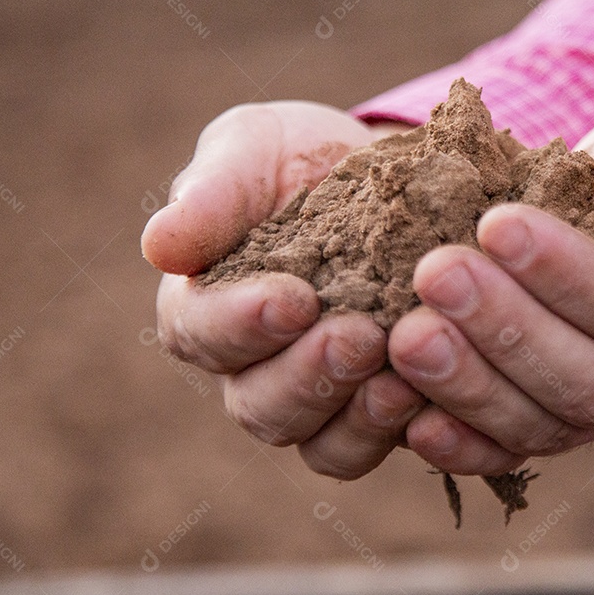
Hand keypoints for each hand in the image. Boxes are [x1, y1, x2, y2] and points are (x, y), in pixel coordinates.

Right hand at [142, 103, 424, 479]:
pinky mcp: (375, 412)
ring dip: (356, 418)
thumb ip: (215, 190)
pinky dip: (401, 432)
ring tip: (402, 380)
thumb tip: (160, 246)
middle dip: (309, 377)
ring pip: (317, 441)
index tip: (293, 299)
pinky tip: (433, 400)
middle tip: (361, 338)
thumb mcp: (257, 148)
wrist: (397, 178)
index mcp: (207, 305)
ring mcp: (318, 398)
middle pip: (259, 405)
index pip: (200, 332)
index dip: (241, 326)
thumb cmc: (303, 159)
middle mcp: (254, 367)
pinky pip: (375, 446)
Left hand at [387, 99, 593, 474]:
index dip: (574, 276)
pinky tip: (404, 416)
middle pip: (585, 381)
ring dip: (468, 384)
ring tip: (402, 335)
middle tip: (435, 275)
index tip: (500, 221)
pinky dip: (457, 443)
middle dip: (507, 330)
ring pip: (537, 423)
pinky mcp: (541, 423)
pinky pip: (503, 449)